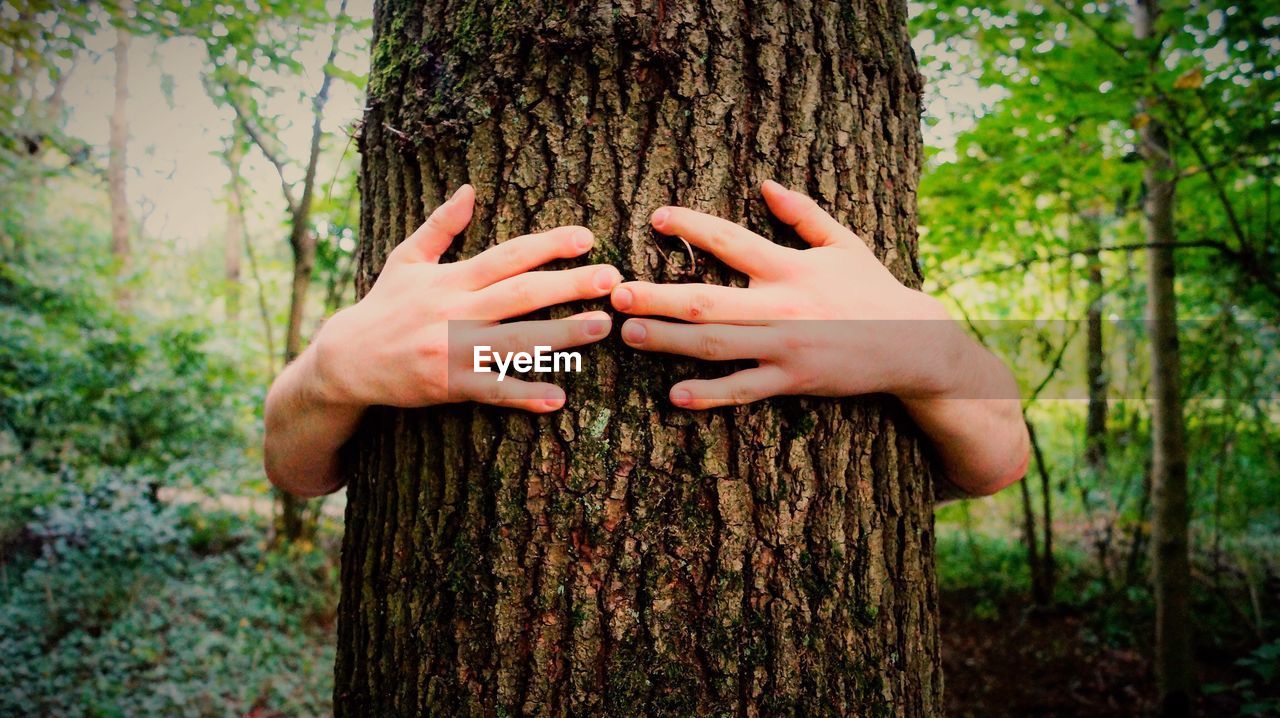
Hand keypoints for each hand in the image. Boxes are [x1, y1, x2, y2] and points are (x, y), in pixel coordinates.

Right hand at [309, 184, 620, 412]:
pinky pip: (493, 390)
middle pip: (521, 294)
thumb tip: (469, 189)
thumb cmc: (384, 305)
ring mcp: (453, 349)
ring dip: (562, 335)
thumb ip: (441, 225)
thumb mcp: (406, 258)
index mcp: (451, 278)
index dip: (548, 245)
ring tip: (602, 328)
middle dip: (569, 285)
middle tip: (611, 279)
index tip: (586, 238)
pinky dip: (524, 394)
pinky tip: (557, 397)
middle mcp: (455, 311)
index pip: (508, 256)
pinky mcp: (449, 385)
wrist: (345, 360)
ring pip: (516, 341)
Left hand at [612, 180, 964, 409]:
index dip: (693, 227)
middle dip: (659, 296)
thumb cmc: (872, 289)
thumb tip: (766, 185)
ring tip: (629, 334)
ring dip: (669, 340)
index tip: (656, 217)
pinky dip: (710, 394)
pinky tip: (675, 395)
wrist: (913, 343)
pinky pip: (745, 389)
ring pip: (717, 345)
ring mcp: (786, 345)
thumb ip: (803, 213)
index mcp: (791, 266)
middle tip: (617, 293)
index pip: (733, 240)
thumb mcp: (844, 243)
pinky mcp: (793, 380)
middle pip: (709, 299)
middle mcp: (783, 305)